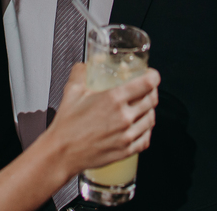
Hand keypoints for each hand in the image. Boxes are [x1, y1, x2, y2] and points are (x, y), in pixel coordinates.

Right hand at [44, 64, 158, 179]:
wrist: (62, 153)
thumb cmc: (67, 125)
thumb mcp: (72, 90)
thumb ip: (81, 72)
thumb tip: (88, 65)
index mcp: (113, 98)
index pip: (147, 83)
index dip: (153, 76)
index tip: (151, 75)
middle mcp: (124, 117)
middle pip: (152, 100)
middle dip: (152, 91)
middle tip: (146, 89)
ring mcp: (127, 135)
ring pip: (151, 118)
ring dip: (149, 110)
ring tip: (142, 107)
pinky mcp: (126, 150)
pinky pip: (146, 138)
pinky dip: (146, 130)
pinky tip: (139, 126)